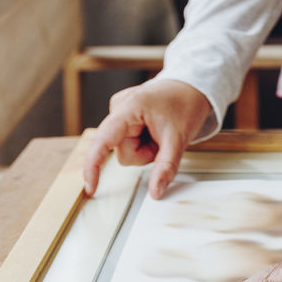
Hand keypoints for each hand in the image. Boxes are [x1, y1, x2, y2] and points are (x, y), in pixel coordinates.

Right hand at [82, 78, 211, 198]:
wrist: (191, 88)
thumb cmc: (185, 104)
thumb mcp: (180, 139)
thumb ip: (166, 167)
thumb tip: (155, 193)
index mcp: (131, 105)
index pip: (104, 139)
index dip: (93, 165)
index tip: (90, 188)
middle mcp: (120, 106)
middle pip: (122, 151)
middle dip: (143, 153)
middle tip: (161, 140)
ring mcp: (120, 110)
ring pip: (124, 150)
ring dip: (143, 149)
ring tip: (158, 133)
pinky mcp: (122, 116)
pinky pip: (127, 143)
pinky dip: (141, 143)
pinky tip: (151, 130)